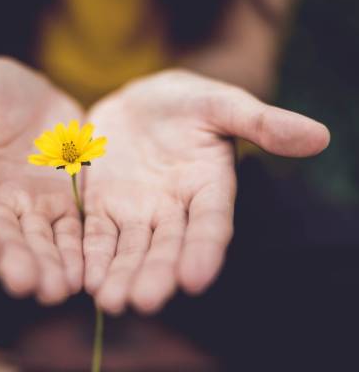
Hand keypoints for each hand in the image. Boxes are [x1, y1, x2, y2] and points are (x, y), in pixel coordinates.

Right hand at [0, 58, 83, 303]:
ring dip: (48, 266)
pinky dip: (76, 252)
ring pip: (38, 241)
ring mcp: (30, 205)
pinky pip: (70, 231)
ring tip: (58, 289)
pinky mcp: (62, 203)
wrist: (32, 96)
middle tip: (27, 284)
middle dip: (14, 260)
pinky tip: (84, 273)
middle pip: (2, 236)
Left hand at [83, 69, 329, 313]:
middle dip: (156, 274)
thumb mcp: (221, 104)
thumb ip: (261, 122)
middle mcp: (174, 209)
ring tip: (110, 301)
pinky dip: (91, 255)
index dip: (205, 250)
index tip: (195, 279)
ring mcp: (137, 211)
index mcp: (208, 187)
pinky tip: (84, 278)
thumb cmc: (187, 102)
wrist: (139, 103)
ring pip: (130, 249)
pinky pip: (96, 234)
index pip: (211, 224)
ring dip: (120, 275)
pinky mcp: (103, 206)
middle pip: (166, 246)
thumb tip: (319, 136)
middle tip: (143, 302)